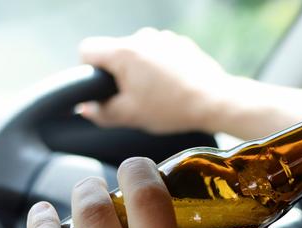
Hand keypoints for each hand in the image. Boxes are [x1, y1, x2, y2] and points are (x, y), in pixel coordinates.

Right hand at [78, 28, 233, 134]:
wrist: (215, 101)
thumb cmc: (172, 108)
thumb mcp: (131, 116)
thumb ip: (101, 113)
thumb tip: (86, 109)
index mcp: (124, 52)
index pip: (87, 50)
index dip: (88, 70)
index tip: (102, 87)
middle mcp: (142, 37)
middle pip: (115, 53)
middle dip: (119, 75)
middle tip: (134, 99)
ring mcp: (163, 38)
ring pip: (139, 54)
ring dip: (141, 72)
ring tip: (158, 95)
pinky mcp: (180, 43)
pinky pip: (160, 54)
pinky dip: (161, 68)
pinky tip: (173, 87)